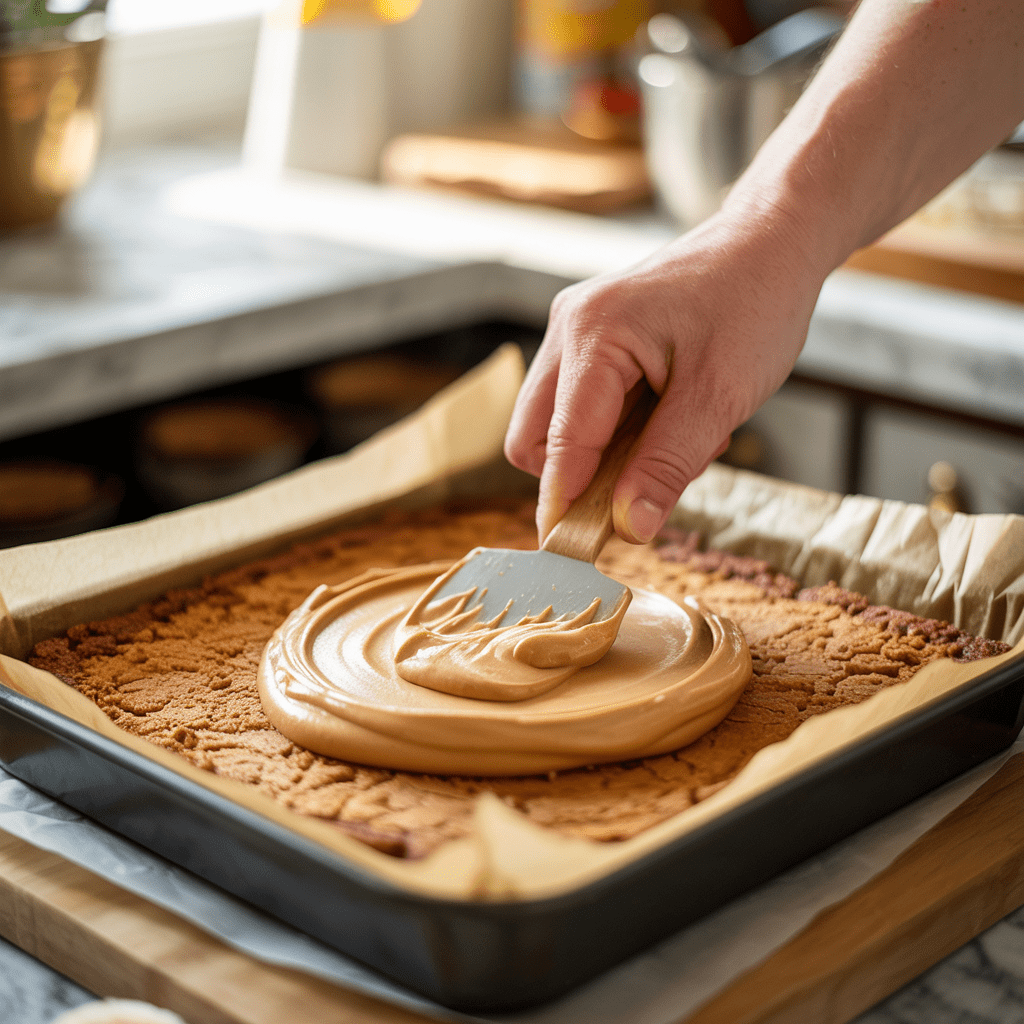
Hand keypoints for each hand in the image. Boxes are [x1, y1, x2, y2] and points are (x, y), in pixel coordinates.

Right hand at [504, 202, 826, 544]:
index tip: (577, 553)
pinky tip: (668, 415)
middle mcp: (568, 328)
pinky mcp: (589, 338)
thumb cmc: (754, 304)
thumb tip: (631, 527)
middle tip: (646, 485)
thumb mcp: (719, 397)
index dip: (565, 503)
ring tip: (674, 436)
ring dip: (604, 453)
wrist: (769, 243)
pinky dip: (615, 430)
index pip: (558, 442)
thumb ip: (667, 465)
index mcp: (594, 335)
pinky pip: (580, 405)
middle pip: (533, 438)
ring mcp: (573, 330)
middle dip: (581, 476)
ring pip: (555, 425)